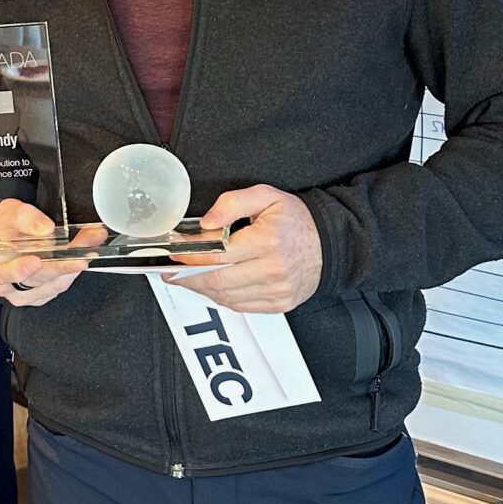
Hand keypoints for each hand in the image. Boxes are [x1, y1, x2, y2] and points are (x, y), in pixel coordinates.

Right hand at [0, 198, 105, 305]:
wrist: (4, 239)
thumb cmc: (3, 228)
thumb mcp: (8, 212)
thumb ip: (25, 217)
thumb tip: (45, 227)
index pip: (4, 273)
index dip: (20, 269)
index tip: (36, 261)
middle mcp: (6, 285)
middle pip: (35, 279)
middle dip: (61, 263)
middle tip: (80, 253)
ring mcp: (24, 292)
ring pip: (52, 284)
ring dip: (73, 265)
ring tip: (88, 247)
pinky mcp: (40, 295)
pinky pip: (59, 286)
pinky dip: (73, 271)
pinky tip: (81, 257)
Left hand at [163, 185, 322, 314]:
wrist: (330, 244)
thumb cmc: (296, 221)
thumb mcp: (266, 196)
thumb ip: (232, 203)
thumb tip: (206, 222)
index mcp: (268, 241)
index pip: (216, 254)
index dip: (190, 255)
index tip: (176, 251)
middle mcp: (272, 270)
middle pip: (217, 280)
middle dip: (188, 276)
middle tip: (172, 270)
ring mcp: (276, 291)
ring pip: (225, 297)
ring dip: (202, 288)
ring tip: (189, 277)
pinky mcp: (278, 304)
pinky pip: (239, 306)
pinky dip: (222, 297)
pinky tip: (214, 285)